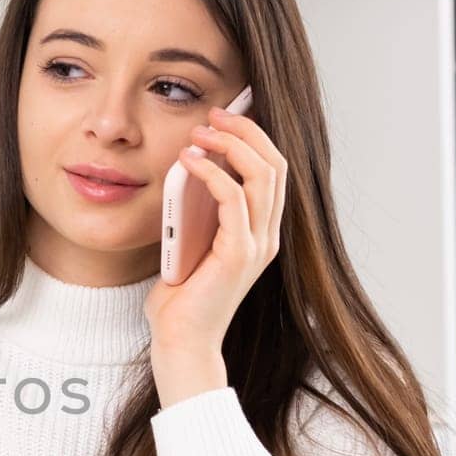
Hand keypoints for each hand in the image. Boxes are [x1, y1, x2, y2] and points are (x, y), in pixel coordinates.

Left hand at [146, 105, 288, 404]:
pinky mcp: (238, 255)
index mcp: (260, 232)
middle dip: (246, 130)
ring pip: (262, 175)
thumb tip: (186, 167)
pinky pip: (233, 199)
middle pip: (275, 164)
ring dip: (232, 144)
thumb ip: (196, 211)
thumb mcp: (189, 243)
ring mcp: (257, 245)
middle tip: (213, 114)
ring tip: (201, 131)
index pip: (273, 171)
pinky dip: (212, 173)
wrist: (180, 341)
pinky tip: (189, 160)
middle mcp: (267, 236)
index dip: (254, 137)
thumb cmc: (180, 299)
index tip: (224, 116)